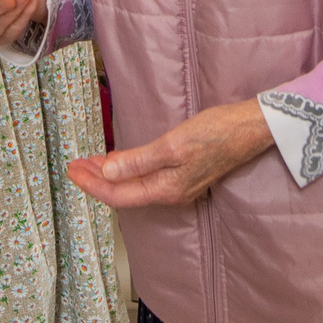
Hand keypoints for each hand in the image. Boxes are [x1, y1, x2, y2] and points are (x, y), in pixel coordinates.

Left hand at [66, 98, 273, 208]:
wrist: (250, 128)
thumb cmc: (215, 133)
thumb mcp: (172, 145)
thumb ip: (138, 162)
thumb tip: (106, 174)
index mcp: (166, 189)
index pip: (117, 194)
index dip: (91, 184)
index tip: (72, 171)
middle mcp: (170, 193)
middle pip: (123, 194)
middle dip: (95, 180)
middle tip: (73, 166)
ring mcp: (178, 186)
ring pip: (133, 187)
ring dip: (109, 176)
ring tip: (89, 164)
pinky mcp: (184, 175)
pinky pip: (145, 180)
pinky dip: (126, 171)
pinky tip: (119, 162)